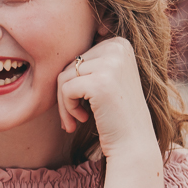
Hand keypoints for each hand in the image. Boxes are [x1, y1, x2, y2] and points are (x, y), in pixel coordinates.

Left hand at [57, 37, 158, 158]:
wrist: (133, 144)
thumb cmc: (115, 115)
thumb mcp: (106, 79)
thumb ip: (90, 62)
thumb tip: (54, 44)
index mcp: (119, 43)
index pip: (79, 54)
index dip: (74, 80)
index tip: (81, 101)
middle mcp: (118, 48)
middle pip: (70, 63)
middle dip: (66, 92)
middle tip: (74, 115)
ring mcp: (111, 64)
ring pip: (64, 76)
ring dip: (64, 102)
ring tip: (76, 119)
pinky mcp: (100, 82)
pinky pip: (65, 89)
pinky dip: (67, 108)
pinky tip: (82, 119)